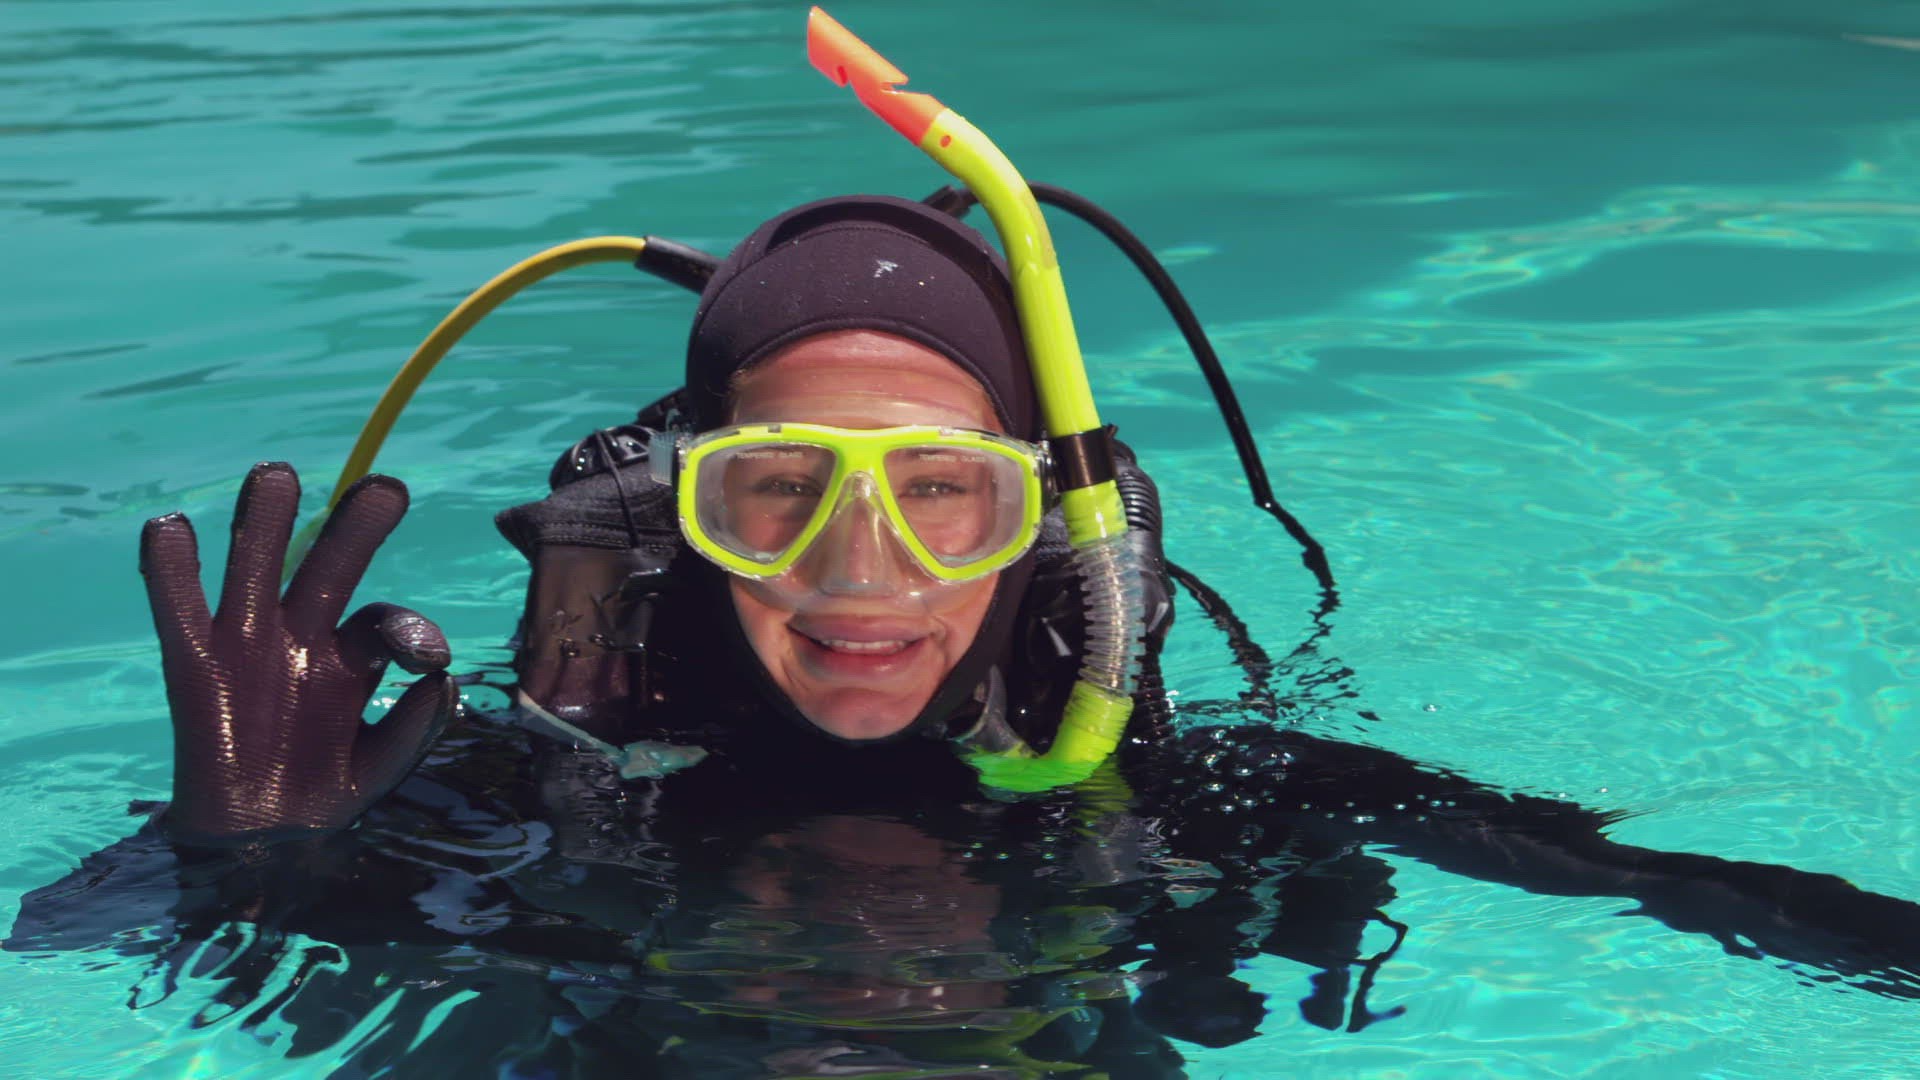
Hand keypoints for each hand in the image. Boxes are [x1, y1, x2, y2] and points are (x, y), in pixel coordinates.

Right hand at [140, 462, 456, 845]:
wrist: (257, 839)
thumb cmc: (325, 791)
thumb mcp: (380, 769)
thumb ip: (414, 730)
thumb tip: (442, 683)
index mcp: (353, 656)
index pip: (384, 623)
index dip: (410, 631)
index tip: (429, 658)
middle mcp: (304, 635)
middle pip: (329, 566)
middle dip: (355, 527)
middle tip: (386, 489)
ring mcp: (248, 642)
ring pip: (255, 565)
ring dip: (263, 521)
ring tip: (276, 475)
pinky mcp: (193, 662)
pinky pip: (178, 605)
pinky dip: (171, 565)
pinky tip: (172, 527)